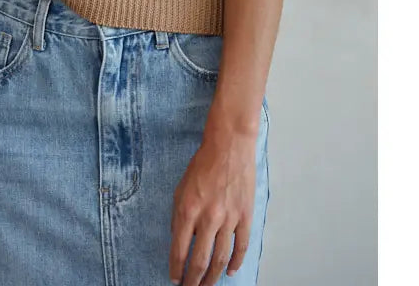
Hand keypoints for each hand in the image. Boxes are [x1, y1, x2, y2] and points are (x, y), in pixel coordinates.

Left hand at [168, 128, 257, 284]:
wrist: (229, 146)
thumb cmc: (203, 164)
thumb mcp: (181, 187)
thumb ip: (179, 214)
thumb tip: (178, 239)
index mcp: (188, 209)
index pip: (179, 248)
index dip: (176, 267)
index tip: (174, 278)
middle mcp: (208, 217)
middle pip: (200, 260)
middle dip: (193, 280)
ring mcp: (229, 218)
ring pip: (220, 258)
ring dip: (213, 277)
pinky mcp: (245, 216)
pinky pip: (241, 246)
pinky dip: (235, 262)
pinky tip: (229, 271)